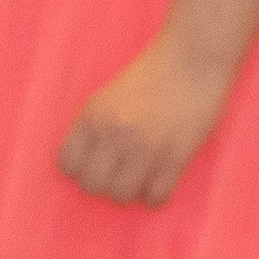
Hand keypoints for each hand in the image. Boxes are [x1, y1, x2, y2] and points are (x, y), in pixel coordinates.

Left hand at [59, 33, 230, 206]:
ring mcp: (145, 147)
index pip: (67, 164)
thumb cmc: (150, 77)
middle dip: (104, 184)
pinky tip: (159, 180)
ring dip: (130, 190)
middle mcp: (115, 133)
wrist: (191, 61)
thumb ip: (93, 128)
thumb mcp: (108, 96)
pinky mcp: (176, 158)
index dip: (79, 169)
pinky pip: (155, 197)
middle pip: (92, 185)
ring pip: (122, 196)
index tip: (94, 164)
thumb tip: (83, 167)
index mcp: (94, 115)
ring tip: (140, 177)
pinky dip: (155, 194)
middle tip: (118, 174)